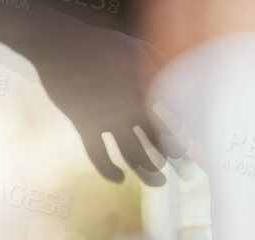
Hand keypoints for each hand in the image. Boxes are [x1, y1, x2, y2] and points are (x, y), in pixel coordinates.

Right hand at [27, 26, 184, 184]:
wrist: (61, 47)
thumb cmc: (99, 44)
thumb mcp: (135, 47)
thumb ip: (157, 64)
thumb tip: (172, 79)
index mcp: (147, 87)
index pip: (174, 119)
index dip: (185, 138)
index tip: (193, 151)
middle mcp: (130, 106)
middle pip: (157, 140)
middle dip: (173, 160)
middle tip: (185, 174)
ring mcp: (106, 118)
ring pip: (131, 153)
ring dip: (147, 171)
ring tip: (157, 181)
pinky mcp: (83, 125)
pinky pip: (97, 154)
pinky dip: (108, 170)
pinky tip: (118, 179)